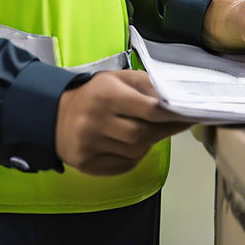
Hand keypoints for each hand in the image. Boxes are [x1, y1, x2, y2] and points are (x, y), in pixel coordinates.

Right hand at [54, 69, 189, 175]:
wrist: (55, 114)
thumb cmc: (95, 94)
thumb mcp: (118, 78)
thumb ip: (146, 85)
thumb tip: (172, 100)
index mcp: (107, 95)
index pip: (148, 110)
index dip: (172, 116)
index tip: (189, 116)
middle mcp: (96, 121)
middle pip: (143, 134)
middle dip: (164, 131)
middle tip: (176, 126)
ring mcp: (90, 145)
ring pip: (135, 152)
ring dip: (147, 144)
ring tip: (145, 132)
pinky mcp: (86, 164)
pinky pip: (123, 166)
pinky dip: (133, 157)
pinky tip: (130, 145)